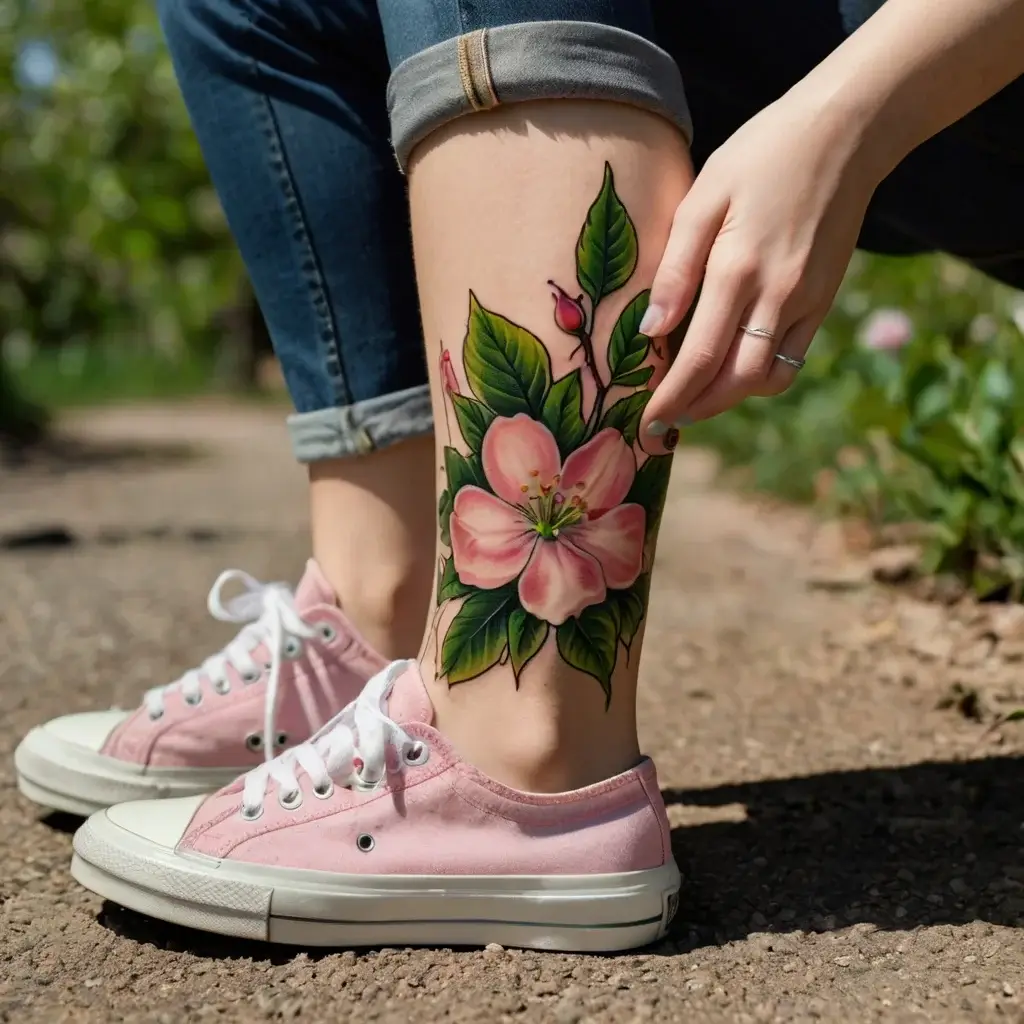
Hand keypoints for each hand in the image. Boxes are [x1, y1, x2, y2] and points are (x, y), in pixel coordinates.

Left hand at [640, 94, 880, 437]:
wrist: (845, 134)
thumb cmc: (760, 155)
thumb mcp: (703, 196)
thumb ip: (676, 267)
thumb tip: (650, 330)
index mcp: (738, 269)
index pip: (699, 357)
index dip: (669, 397)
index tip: (643, 423)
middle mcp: (777, 296)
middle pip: (734, 381)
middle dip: (693, 410)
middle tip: (659, 426)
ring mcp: (806, 302)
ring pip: (765, 379)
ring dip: (726, 401)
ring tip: (691, 403)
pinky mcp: (823, 301)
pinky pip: (790, 360)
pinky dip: (758, 379)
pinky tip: (731, 373)